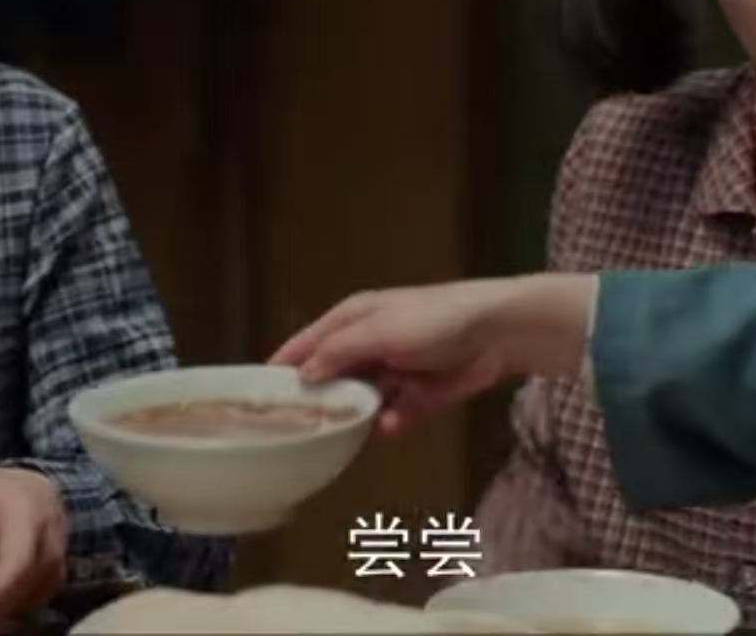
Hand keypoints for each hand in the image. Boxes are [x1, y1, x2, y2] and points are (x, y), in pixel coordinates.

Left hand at [0, 467, 68, 634]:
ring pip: (35, 598)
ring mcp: (59, 558)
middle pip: (29, 586)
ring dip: (4, 613)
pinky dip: (14, 609)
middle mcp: (51, 538)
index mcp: (27, 514)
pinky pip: (38, 600)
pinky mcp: (57, 574)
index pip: (19, 561)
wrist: (33, 488)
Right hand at [269, 274, 597, 435]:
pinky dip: (390, 424)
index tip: (256, 397)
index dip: (282, 369)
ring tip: (344, 435)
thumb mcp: (378, 330)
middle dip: (319, 403)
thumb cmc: (435, 319)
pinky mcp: (418, 397)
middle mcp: (368, 346)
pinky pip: (393, 417)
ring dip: (356, 418)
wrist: (499, 334)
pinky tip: (389, 426)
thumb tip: (302, 375)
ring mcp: (393, 373)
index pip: (305, 345)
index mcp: (352, 319)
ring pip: (360, 404)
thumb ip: (338, 352)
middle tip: (297, 431)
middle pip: (330, 379)